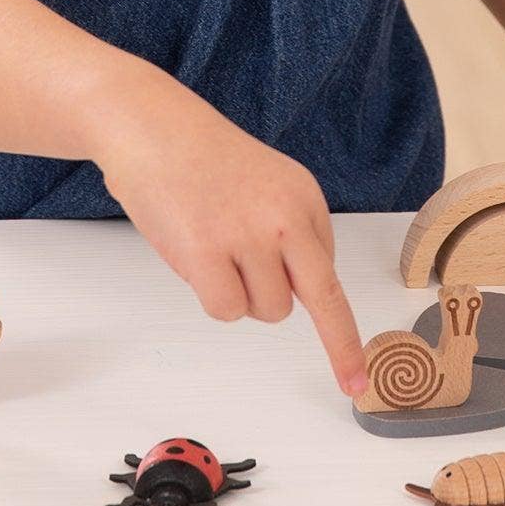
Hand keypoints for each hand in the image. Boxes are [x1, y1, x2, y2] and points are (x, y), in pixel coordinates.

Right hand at [92, 78, 367, 396]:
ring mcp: (248, 234)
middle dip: (338, 347)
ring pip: (266, 310)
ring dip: (239, 295)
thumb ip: (290, 233)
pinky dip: (210, 295)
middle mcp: (286, 216)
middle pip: (319, 300)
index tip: (355, 378)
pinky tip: (193, 256)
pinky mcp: (207, 251)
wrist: (148, 125)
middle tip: (346, 380)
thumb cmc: (198, 158)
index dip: (344, 331)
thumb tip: (300, 288)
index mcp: (305, 197)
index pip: (333, 273)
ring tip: (211, 249)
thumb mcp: (266, 182)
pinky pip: (226, 310)